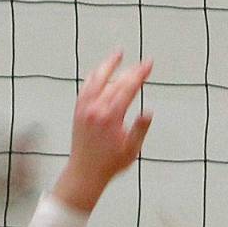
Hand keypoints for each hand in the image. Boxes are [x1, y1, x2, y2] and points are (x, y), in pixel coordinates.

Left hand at [53, 51, 153, 211]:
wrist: (85, 172)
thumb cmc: (110, 164)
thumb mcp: (131, 150)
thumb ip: (140, 129)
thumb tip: (148, 112)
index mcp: (111, 116)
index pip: (128, 88)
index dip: (140, 74)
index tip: (149, 65)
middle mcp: (96, 108)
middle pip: (116, 81)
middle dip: (131, 70)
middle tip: (143, 63)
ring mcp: (85, 108)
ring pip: (97, 79)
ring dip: (108, 65)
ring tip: (118, 54)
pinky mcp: (78, 111)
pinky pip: (86, 87)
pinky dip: (94, 77)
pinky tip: (100, 71)